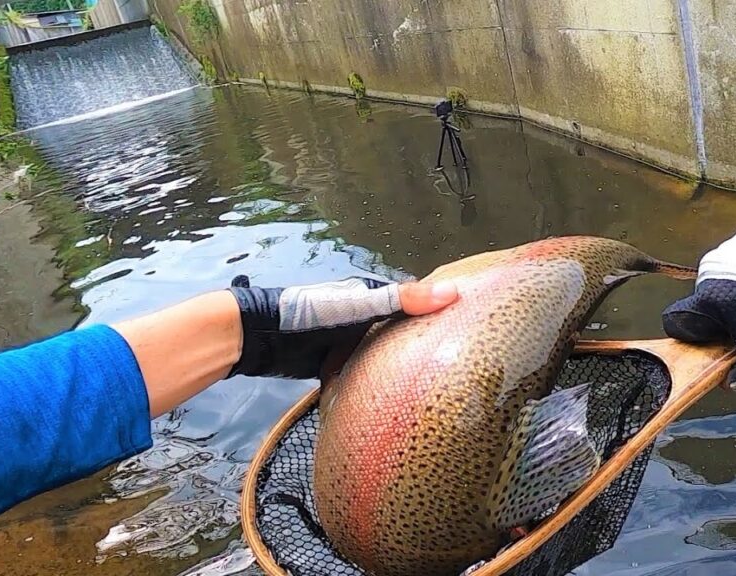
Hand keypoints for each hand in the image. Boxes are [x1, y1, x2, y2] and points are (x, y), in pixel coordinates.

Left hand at [227, 275, 457, 378]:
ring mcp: (351, 344)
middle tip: (462, 366)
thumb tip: (454, 293)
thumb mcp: (362, 304)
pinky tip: (399, 403)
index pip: (418, 303)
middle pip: (404, 332)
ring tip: (438, 389)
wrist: (261, 337)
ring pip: (386, 356)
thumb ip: (403, 299)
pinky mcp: (337, 367)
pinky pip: (367, 376)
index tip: (475, 326)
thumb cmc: (312, 314)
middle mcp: (366, 320)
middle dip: (427, 345)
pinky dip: (381, 385)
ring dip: (404, 368)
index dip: (443, 311)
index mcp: (374, 298)